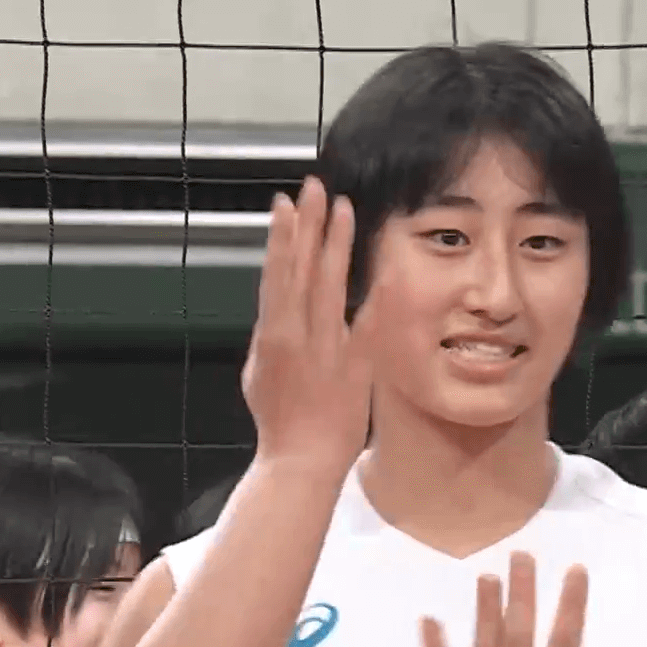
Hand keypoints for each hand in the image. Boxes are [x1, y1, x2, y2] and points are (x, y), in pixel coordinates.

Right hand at [242, 177, 373, 475]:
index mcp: (272, 334)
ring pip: (330, 283)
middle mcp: (297, 332)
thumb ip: (270, 338)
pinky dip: (378, 293)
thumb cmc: (278, 422)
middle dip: (308, 224)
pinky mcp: (356, 362)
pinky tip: (387, 264)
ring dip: (336, 243)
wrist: (301, 459)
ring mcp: (328, 346)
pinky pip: (370, 322)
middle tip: (313, 187)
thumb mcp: (259, 373)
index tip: (286, 205)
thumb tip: (276, 312)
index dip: (282, 237)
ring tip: (342, 208)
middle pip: (302, 267)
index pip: (276, 274)